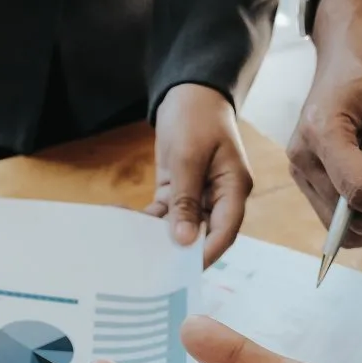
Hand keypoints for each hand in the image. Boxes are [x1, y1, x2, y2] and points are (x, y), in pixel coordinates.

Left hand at [148, 84, 251, 265]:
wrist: (187, 89)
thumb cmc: (195, 116)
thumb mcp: (189, 156)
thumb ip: (186, 200)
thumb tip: (185, 239)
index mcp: (234, 187)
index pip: (225, 230)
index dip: (206, 253)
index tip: (183, 273)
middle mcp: (219, 195)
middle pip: (204, 233)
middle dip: (181, 252)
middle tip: (155, 272)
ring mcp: (199, 193)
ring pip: (181, 225)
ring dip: (160, 237)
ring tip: (136, 254)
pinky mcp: (179, 189)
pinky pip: (165, 212)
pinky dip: (149, 220)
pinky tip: (127, 225)